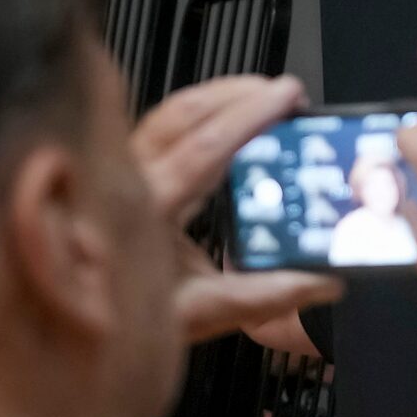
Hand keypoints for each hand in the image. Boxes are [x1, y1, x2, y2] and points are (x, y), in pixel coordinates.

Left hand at [130, 75, 341, 344]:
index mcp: (144, 209)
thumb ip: (264, 296)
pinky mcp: (124, 168)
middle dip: (238, 94)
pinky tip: (228, 116)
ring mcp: (121, 169)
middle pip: (182, 114)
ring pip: (169, 113)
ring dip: (219, 97)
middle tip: (286, 92)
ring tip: (264, 95)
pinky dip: (201, 112)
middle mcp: (125, 179)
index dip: (248, 118)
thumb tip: (322, 281)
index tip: (284, 99)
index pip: (201, 149)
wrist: (93, 324)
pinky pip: (163, 125)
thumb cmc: (134, 316)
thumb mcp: (204, 312)